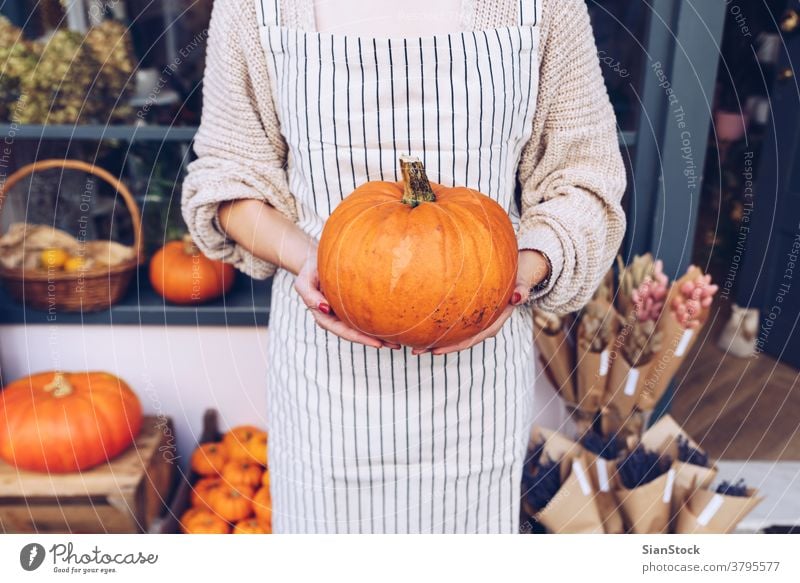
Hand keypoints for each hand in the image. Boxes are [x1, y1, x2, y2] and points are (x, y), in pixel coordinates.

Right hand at [294, 250, 399, 349]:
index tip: (378, 343)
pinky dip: (378, 322)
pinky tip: (392, 325)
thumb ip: (310, 296)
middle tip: (396, 345)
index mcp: (324, 316)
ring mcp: (344, 312)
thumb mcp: (304, 280)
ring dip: (380, 335)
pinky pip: (365, 316)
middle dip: (376, 341)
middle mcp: (335, 318)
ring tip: (399, 341)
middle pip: (356, 334)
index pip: (343, 331)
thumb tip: (324, 309)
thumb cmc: (310, 269)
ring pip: (363, 327)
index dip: (360, 338)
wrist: (315, 259)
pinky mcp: (351, 305)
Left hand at [419, 250, 550, 355]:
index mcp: (494, 323)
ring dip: (434, 341)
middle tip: (415, 351)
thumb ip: (522, 290)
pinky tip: (420, 327)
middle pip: (459, 341)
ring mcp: (475, 322)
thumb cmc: (518, 278)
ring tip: (412, 345)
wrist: (518, 275)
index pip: (472, 339)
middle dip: (438, 347)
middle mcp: (483, 327)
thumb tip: (518, 296)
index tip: (436, 350)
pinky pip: (453, 325)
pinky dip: (438, 328)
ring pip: (454, 336)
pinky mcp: (469, 315)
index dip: (454, 345)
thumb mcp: (522, 283)